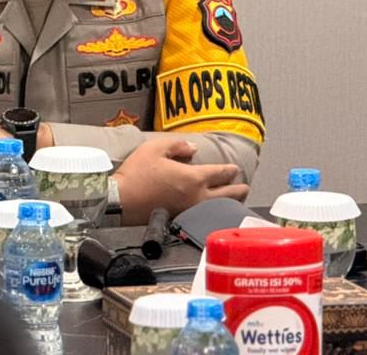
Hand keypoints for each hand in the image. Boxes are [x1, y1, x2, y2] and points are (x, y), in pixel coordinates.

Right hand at [113, 136, 248, 224]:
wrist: (121, 201)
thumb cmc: (137, 173)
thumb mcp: (155, 149)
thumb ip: (177, 145)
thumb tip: (193, 149)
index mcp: (193, 178)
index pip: (218, 173)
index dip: (228, 170)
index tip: (234, 169)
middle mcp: (197, 196)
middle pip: (225, 194)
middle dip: (237, 189)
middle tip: (245, 186)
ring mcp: (190, 210)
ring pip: (218, 208)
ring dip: (230, 203)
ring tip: (236, 200)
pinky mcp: (181, 219)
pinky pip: (206, 215)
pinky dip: (216, 212)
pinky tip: (215, 211)